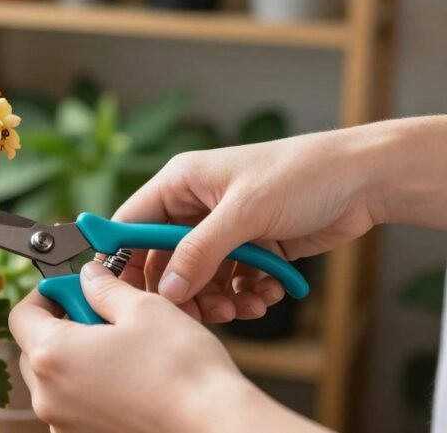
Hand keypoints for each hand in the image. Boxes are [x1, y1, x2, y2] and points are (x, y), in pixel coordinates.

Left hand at [9, 263, 324, 432]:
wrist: (215, 426)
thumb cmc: (182, 371)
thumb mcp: (143, 308)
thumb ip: (104, 288)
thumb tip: (90, 276)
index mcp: (52, 355)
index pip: (21, 315)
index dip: (45, 293)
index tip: (70, 287)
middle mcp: (49, 395)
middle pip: (34, 347)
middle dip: (61, 324)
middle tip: (99, 312)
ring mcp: (65, 423)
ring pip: (56, 378)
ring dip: (77, 356)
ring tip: (120, 346)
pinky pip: (75, 403)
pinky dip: (90, 386)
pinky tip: (127, 376)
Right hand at [113, 116, 446, 322]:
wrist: (364, 180)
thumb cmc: (301, 175)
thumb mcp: (244, 212)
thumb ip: (200, 252)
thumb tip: (167, 290)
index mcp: (181, 183)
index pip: (132, 224)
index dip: (125, 260)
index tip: (127, 296)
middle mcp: (196, 206)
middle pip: (165, 260)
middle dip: (182, 291)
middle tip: (201, 315)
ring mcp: (225, 229)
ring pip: (200, 277)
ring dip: (217, 299)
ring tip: (243, 308)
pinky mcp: (253, 248)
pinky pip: (232, 282)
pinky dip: (246, 295)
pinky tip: (267, 295)